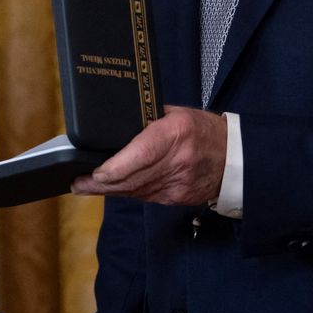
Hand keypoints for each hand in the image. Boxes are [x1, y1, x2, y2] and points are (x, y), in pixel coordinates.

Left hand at [71, 105, 224, 205]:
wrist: (235, 158)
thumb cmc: (203, 130)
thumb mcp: (176, 114)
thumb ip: (147, 121)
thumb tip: (115, 127)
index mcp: (175, 133)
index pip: (139, 155)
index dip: (113, 168)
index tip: (93, 172)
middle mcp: (176, 161)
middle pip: (131, 178)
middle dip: (100, 183)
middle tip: (77, 182)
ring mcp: (177, 184)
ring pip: (135, 191)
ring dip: (108, 190)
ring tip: (84, 186)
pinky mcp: (177, 198)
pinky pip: (145, 196)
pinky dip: (127, 192)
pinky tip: (111, 189)